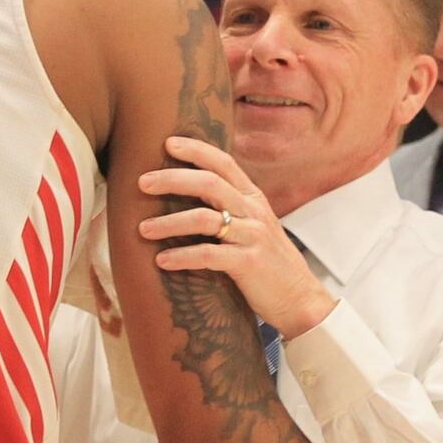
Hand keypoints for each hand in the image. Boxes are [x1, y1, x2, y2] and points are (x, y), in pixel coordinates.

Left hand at [138, 136, 336, 338]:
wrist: (300, 299)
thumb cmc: (267, 262)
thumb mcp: (253, 225)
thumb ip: (229, 207)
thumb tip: (188, 192)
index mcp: (253, 198)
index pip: (224, 163)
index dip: (197, 149)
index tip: (168, 142)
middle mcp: (254, 211)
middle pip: (210, 183)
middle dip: (172, 179)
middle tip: (142, 182)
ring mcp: (253, 236)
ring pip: (204, 218)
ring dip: (169, 222)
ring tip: (142, 229)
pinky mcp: (249, 263)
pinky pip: (209, 255)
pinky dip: (182, 256)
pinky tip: (162, 261)